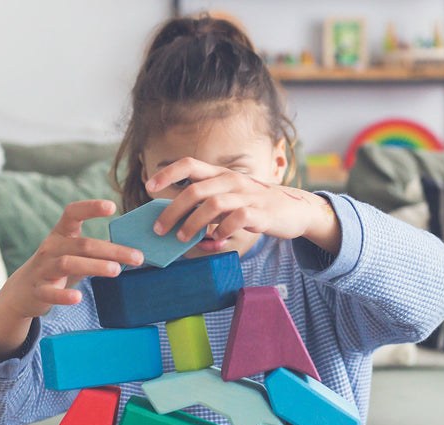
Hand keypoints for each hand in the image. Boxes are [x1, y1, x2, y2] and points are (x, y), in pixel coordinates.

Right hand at [0, 199, 142, 361]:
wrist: (22, 292)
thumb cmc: (57, 269)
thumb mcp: (74, 254)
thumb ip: (97, 249)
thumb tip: (132, 246)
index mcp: (61, 235)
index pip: (72, 213)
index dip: (90, 208)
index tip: (112, 207)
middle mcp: (51, 248)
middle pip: (83, 245)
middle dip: (112, 250)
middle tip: (137, 257)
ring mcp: (43, 269)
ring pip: (68, 263)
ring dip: (94, 266)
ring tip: (117, 270)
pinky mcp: (39, 291)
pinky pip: (51, 293)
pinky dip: (64, 296)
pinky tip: (78, 298)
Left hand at [145, 158, 340, 253]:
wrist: (295, 210)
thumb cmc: (256, 207)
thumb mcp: (231, 202)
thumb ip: (208, 212)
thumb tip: (184, 231)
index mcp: (221, 175)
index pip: (190, 164)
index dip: (167, 173)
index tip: (149, 187)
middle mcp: (232, 181)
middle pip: (195, 190)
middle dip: (173, 210)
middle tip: (160, 229)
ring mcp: (247, 195)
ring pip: (213, 204)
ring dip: (194, 223)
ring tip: (184, 238)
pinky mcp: (261, 212)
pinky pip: (237, 219)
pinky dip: (223, 231)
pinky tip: (217, 241)